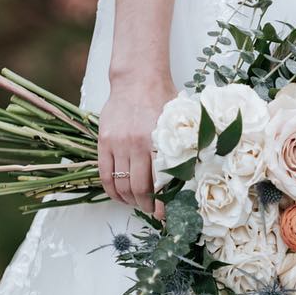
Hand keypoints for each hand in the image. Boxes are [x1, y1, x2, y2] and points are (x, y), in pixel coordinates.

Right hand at [98, 71, 177, 214]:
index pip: (161, 184)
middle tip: (153, 211)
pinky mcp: (104, 142)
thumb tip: (191, 178)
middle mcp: (137, 145)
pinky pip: (105, 174)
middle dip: (147, 207)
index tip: (167, 215)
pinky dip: (112, 191)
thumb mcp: (177, 123)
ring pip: (121, 185)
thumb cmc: (162, 99)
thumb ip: (182, 147)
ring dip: (130, 201)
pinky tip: (120, 196)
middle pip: (139, 189)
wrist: (137, 78)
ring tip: (138, 205)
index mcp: (159, 142)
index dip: (163, 205)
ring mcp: (118, 144)